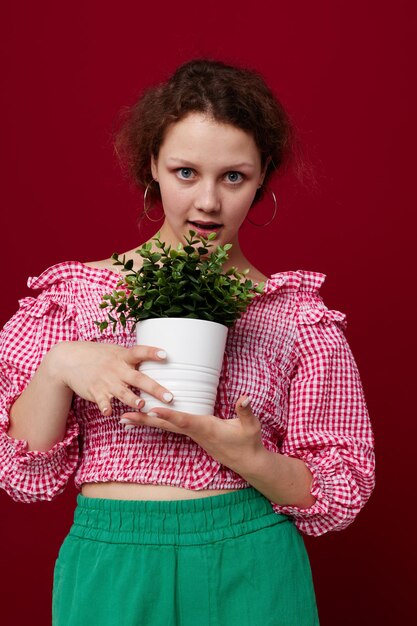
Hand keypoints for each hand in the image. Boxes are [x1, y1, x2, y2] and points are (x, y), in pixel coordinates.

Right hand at [46, 342, 173, 415]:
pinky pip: (102, 402)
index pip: (140, 352)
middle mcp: (117, 369)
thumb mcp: (115, 351)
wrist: (69, 360)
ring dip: (132, 399)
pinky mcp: (96, 392)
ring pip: (123, 392)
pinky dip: (105, 407)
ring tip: (142, 405)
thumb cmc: (97, 355)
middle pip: (139, 379)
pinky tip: (109, 413)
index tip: (165, 354)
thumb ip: (133, 357)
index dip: (152, 353)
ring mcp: (106, 381)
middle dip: (155, 389)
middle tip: (169, 397)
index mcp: (124, 357)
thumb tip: (157, 356)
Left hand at [120, 395, 265, 471]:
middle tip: (124, 417)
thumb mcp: (251, 426)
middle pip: (166, 425)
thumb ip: (246, 411)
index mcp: (206, 428)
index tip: (152, 409)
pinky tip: (144, 420)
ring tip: (124, 419)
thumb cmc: (248, 442)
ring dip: (145, 422)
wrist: (247, 461)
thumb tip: (245, 397)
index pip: (184, 420)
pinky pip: (170, 427)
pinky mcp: (192, 434)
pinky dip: (155, 423)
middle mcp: (195, 432)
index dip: (168, 415)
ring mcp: (192, 434)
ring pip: (165, 427)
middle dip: (145, 420)